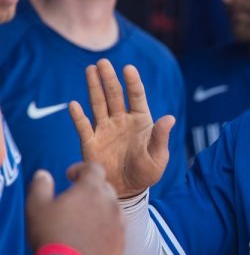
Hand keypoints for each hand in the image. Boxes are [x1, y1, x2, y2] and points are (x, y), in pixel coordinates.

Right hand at [25, 163, 124, 254]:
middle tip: (74, 202)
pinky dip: (106, 228)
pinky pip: (116, 228)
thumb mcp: (37, 208)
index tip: (70, 177)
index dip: (81, 168)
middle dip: (90, 190)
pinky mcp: (122, 240)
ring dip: (99, 210)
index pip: (94, 168)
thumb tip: (44, 174)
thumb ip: (41, 186)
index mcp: (91, 190)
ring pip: (112, 208)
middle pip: (104, 188)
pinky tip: (91, 237)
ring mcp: (119, 222)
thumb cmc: (52, 236)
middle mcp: (110, 202)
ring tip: (82, 222)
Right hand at [69, 59, 174, 197]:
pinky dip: (78, 116)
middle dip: (109, 79)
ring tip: (90, 69)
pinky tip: (73, 104)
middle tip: (103, 63)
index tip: (128, 68)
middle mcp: (122, 120)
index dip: (133, 82)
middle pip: (115, 95)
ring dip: (94, 88)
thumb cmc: (147, 172)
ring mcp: (105, 129)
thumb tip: (170, 118)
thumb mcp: (158, 156)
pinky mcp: (90, 143)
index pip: (137, 96)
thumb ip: (161, 137)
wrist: (128, 190)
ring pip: (98, 104)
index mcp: (141, 120)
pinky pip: (83, 127)